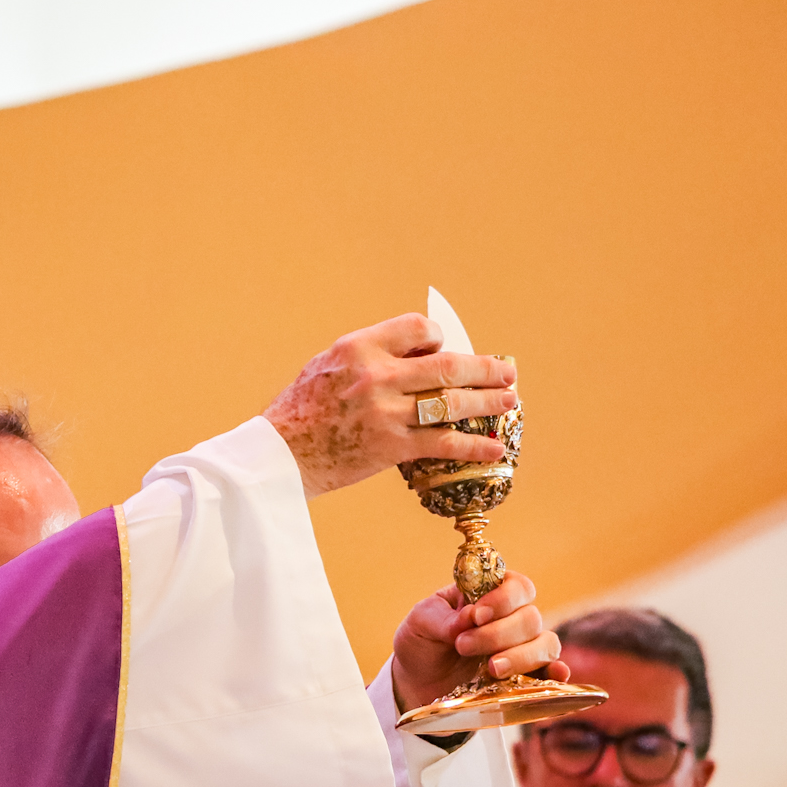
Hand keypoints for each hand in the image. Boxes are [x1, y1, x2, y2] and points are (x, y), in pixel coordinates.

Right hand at [263, 314, 518, 497]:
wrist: (277, 457)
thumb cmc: (300, 411)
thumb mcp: (327, 366)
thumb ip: (368, 356)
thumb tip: (416, 354)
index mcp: (359, 347)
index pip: (419, 329)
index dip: (441, 339)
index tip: (447, 351)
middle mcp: (376, 376)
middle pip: (447, 366)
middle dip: (484, 368)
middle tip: (507, 372)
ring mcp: (385, 412)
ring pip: (452, 403)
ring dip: (487, 402)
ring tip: (509, 401)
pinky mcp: (389, 448)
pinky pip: (443, 443)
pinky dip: (473, 446)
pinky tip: (494, 448)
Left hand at [391, 573, 568, 712]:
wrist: (417, 682)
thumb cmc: (422, 642)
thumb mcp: (420, 623)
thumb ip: (442, 618)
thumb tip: (471, 617)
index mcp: (489, 595)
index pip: (516, 586)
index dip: (503, 599)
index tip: (477, 616)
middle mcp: (512, 618)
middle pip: (530, 618)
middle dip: (498, 634)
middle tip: (463, 646)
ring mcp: (521, 648)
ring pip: (544, 644)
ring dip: (521, 656)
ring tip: (491, 670)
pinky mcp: (525, 677)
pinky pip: (550, 672)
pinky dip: (555, 673)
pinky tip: (555, 676)